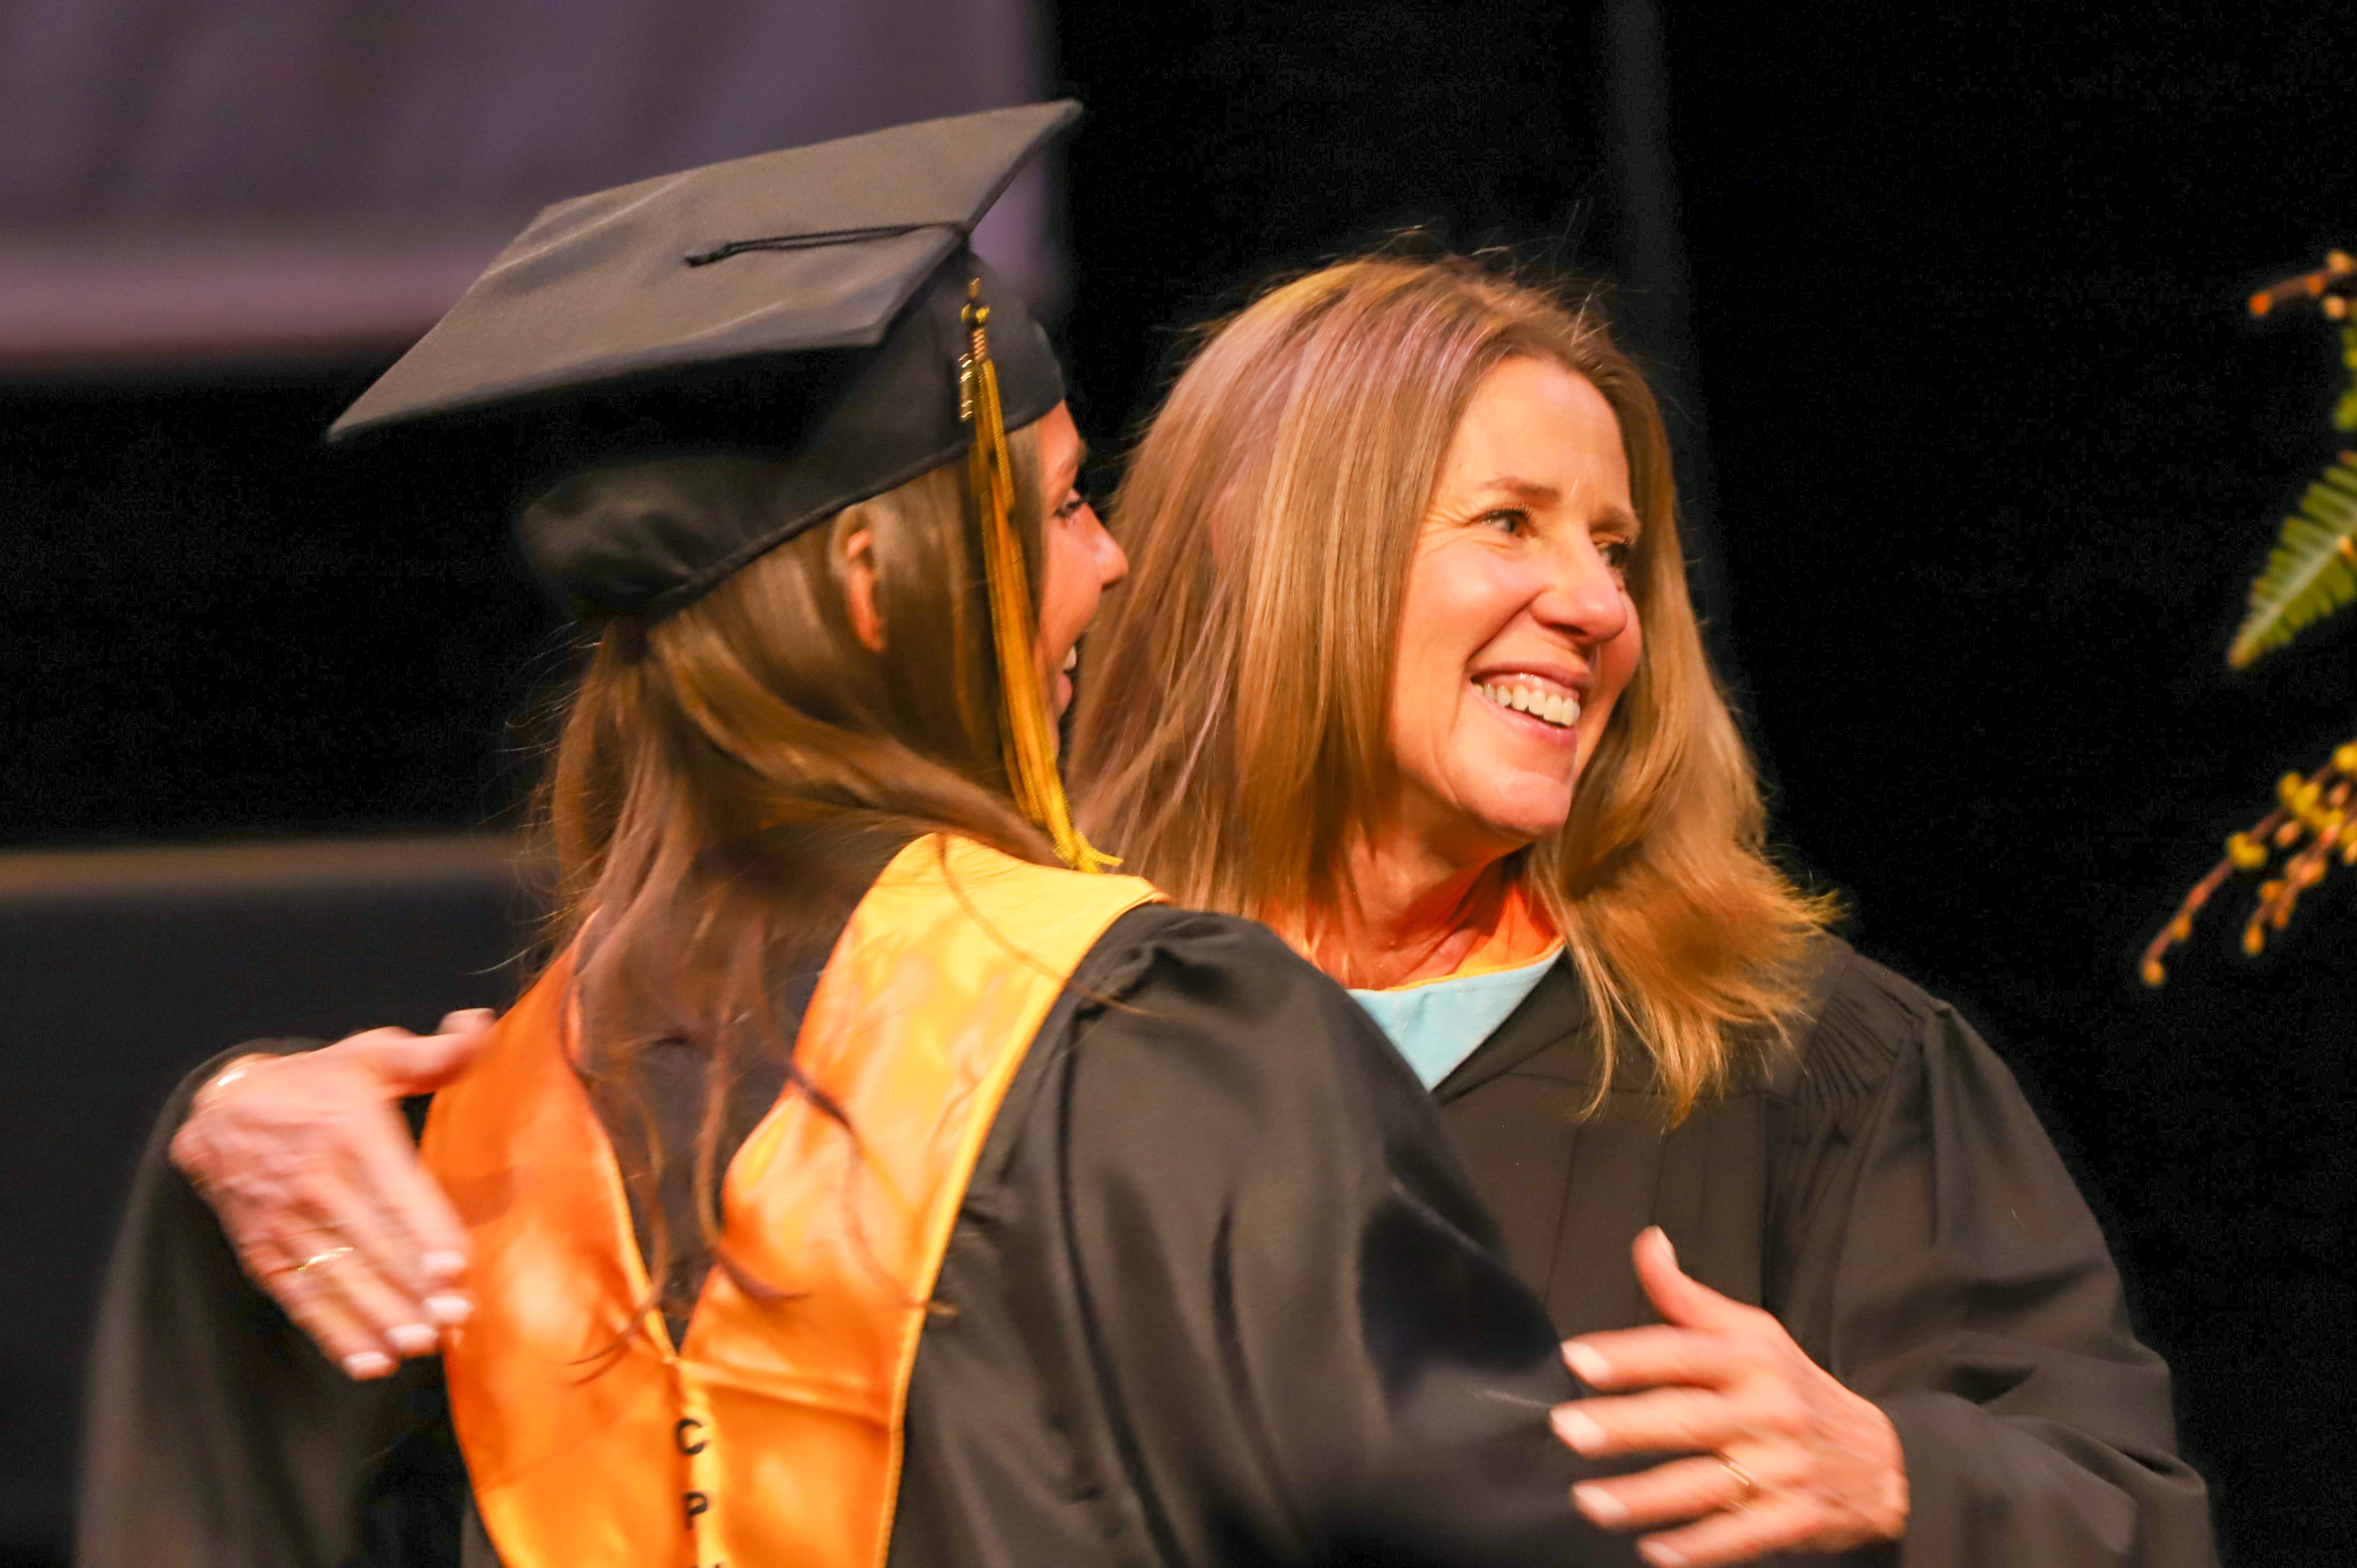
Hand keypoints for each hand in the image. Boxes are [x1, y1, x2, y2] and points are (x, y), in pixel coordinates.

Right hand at [168, 1012, 494, 1379]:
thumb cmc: (314, 1083)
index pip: (393, 1189)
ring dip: (379, 1316)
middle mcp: (313, 1181)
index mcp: (348, 1133)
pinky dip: (334, 1334)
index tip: (454, 1268)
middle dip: (411, 1285)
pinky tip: (370, 1363)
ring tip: (420, 1345)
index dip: (424, 1230)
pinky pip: (301, 1298)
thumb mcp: (368, 1055)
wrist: (218, 1107)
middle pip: (370, 1242)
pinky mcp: (262, 1252)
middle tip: (453, 1320)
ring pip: (338, 1276)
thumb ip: (431, 1053)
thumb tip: (479, 1026)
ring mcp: (283, 1222)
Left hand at [1550, 1227, 1906, 1566]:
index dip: (1629, 1354)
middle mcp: (1765, 1412)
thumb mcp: (1753, 1332)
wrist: (1881, 1458)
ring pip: (1703, 1484)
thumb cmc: (1795, 1386)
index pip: (1683, 1351)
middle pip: (1687, 1419)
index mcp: (1751, 1360)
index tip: (1578, 1359)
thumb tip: (1647, 1244)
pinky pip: (1739, 1537)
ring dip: (1643, 1498)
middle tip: (1569, 1430)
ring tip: (1590, 1501)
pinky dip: (1697, 1548)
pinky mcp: (1791, 1519)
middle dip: (1624, 1426)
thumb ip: (1688, 1298)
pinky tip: (1655, 1550)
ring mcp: (1780, 1469)